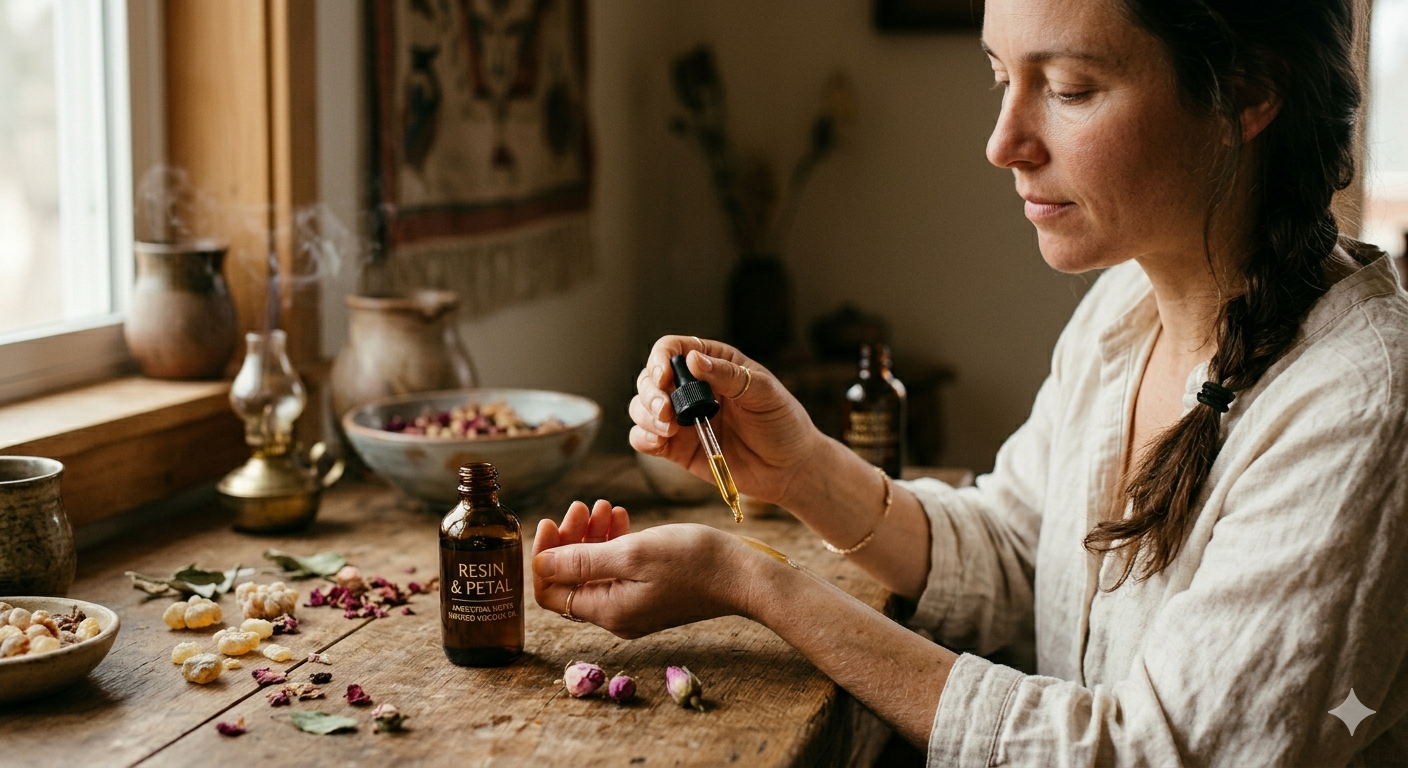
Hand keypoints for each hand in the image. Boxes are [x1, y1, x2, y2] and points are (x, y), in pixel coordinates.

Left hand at [532, 500, 756, 637]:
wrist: (743, 575)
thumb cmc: (693, 562)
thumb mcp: (633, 553)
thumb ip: (582, 561)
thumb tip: (539, 566)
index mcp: (607, 611)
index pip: (550, 592)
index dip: (544, 556)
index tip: (551, 521)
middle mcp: (617, 615)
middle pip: (572, 578)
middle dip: (569, 539)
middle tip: (581, 507)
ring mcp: (634, 605)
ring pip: (595, 569)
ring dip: (592, 536)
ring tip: (603, 507)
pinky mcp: (650, 593)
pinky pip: (619, 569)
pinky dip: (614, 541)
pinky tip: (621, 517)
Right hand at [628, 336, 823, 506]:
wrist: (789, 468)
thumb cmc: (782, 423)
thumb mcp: (764, 393)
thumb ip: (729, 376)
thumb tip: (694, 359)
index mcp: (712, 364)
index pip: (673, 349)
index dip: (660, 359)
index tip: (664, 377)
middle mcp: (691, 388)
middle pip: (649, 378)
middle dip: (650, 392)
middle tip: (666, 411)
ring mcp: (681, 418)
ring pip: (641, 407)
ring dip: (645, 415)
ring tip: (669, 429)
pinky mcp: (676, 448)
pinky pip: (644, 438)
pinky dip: (643, 438)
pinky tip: (659, 442)